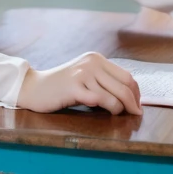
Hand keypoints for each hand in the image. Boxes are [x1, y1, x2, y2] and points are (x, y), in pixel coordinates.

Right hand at [18, 53, 142, 114]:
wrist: (35, 88)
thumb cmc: (62, 86)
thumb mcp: (85, 75)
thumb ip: (104, 80)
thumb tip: (131, 96)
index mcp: (96, 58)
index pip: (127, 76)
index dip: (136, 93)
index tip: (137, 105)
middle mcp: (91, 63)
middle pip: (124, 86)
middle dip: (133, 103)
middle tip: (135, 115)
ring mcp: (82, 74)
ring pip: (115, 96)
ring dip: (120, 109)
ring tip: (117, 114)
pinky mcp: (74, 87)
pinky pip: (100, 101)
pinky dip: (107, 109)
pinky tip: (104, 112)